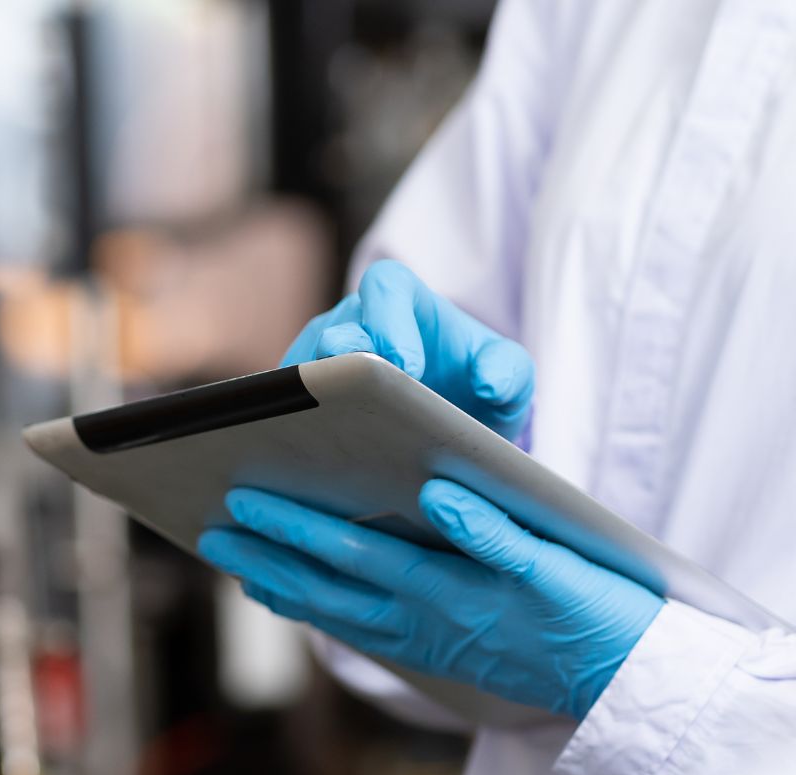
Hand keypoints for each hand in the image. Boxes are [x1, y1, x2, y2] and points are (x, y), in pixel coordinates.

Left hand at [198, 480, 662, 718]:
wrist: (631, 684)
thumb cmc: (602, 608)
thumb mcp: (561, 562)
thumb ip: (496, 529)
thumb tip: (434, 492)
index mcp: (455, 593)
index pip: (357, 555)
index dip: (297, 529)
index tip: (246, 501)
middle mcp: (431, 626)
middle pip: (332, 587)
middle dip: (270, 556)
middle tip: (213, 528)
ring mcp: (431, 646)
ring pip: (339, 616)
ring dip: (283, 587)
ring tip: (235, 562)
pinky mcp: (439, 658)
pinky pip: (363, 635)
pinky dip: (321, 616)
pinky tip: (295, 599)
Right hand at [282, 260, 533, 441]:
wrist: (449, 430)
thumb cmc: (477, 394)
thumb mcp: (509, 383)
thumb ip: (511, 373)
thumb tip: (489, 383)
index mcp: (401, 301)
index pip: (387, 287)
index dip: (390, 320)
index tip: (407, 367)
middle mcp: (351, 322)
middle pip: (333, 329)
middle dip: (343, 362)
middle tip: (357, 401)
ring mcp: (319, 361)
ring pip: (301, 372)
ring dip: (313, 402)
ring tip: (325, 437)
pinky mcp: (298, 402)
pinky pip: (284, 410)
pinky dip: (295, 432)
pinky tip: (312, 467)